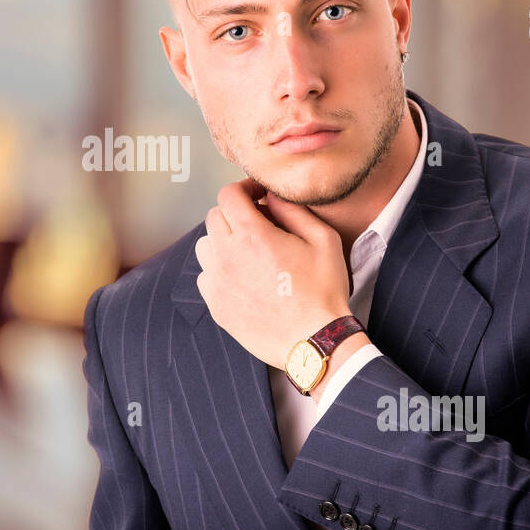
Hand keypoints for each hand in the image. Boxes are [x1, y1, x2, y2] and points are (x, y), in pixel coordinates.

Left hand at [194, 177, 350, 370]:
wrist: (314, 341)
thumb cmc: (323, 291)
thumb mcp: (322, 239)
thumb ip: (293, 210)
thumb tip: (272, 197)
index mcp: (251, 236)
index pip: (228, 195)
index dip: (244, 188)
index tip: (258, 195)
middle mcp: (226, 256)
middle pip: (214, 217)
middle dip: (235, 213)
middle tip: (259, 222)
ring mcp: (218, 283)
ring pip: (205, 246)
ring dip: (223, 241)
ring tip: (248, 251)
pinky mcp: (216, 306)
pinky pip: (206, 276)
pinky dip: (219, 270)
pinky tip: (243, 277)